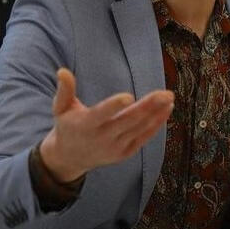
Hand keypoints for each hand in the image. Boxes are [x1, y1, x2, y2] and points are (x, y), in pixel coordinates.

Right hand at [38, 68, 174, 182]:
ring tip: (169, 98)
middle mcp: (102, 138)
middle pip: (127, 121)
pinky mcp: (125, 153)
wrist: (71, 157)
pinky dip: (156, 124)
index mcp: (85, 125)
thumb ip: (64, 90)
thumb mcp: (60, 108)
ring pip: (139, 129)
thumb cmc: (68, 125)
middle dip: (147, 107)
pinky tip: (166, 110)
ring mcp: (115, 147)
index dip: (113, 106)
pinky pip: (144, 138)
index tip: (128, 96)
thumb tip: (62, 71)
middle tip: (165, 93)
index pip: (101, 114)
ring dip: (156, 114)